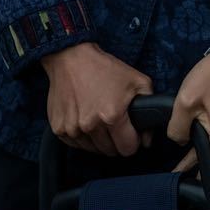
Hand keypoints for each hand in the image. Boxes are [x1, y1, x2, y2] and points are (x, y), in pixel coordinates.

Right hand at [42, 42, 153, 156]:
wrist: (71, 58)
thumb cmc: (106, 69)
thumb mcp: (138, 81)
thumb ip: (150, 109)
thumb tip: (147, 140)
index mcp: (112, 116)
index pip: (127, 149)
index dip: (133, 142)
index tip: (131, 133)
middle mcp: (90, 126)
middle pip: (110, 151)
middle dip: (117, 141)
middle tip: (116, 124)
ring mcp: (72, 129)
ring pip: (93, 150)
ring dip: (99, 140)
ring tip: (100, 119)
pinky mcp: (59, 128)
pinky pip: (76, 144)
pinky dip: (83, 137)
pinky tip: (86, 119)